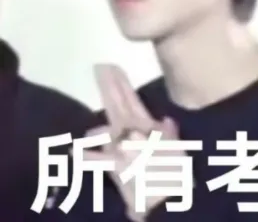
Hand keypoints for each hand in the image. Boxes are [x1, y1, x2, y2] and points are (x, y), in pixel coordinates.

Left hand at [83, 64, 183, 220]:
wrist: (162, 197)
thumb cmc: (172, 168)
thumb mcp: (176, 145)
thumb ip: (169, 131)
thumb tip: (165, 120)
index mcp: (142, 124)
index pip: (128, 96)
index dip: (119, 81)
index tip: (110, 66)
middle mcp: (126, 131)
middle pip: (115, 104)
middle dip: (108, 85)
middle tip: (100, 68)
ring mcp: (116, 148)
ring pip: (103, 129)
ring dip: (101, 121)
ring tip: (96, 124)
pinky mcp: (110, 165)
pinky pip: (96, 159)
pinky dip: (87, 155)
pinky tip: (75, 152)